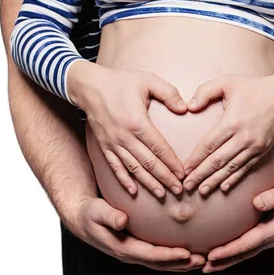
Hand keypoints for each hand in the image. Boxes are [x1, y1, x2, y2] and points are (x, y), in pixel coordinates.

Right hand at [67, 197, 205, 271]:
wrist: (83, 220)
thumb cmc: (90, 213)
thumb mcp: (95, 211)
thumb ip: (108, 216)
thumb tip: (122, 220)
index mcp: (122, 247)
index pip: (150, 254)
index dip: (168, 256)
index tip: (186, 254)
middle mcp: (130, 254)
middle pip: (159, 263)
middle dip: (181, 264)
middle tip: (202, 260)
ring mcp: (135, 253)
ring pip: (161, 263)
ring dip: (181, 264)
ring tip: (202, 260)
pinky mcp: (138, 248)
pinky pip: (159, 256)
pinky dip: (175, 258)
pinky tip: (189, 254)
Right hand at [68, 61, 186, 197]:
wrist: (89, 86)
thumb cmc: (120, 81)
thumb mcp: (147, 79)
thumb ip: (168, 92)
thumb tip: (185, 108)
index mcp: (137, 122)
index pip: (159, 148)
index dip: (172, 163)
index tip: (183, 174)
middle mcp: (124, 137)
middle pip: (148, 163)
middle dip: (165, 178)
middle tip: (179, 190)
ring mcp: (113, 143)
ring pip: (133, 169)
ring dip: (148, 183)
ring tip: (162, 194)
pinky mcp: (104, 146)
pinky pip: (115, 166)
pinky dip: (124, 180)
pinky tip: (133, 191)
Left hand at [182, 72, 273, 194]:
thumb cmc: (253, 87)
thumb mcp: (227, 82)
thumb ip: (205, 91)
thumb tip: (190, 106)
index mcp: (232, 121)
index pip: (209, 145)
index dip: (195, 159)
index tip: (184, 169)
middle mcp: (243, 137)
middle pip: (217, 161)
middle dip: (201, 175)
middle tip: (186, 186)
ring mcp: (254, 146)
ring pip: (231, 168)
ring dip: (215, 181)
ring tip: (201, 190)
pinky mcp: (262, 151)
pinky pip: (245, 168)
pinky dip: (234, 179)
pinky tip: (224, 187)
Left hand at [201, 174, 273, 272]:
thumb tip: (257, 203)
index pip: (247, 243)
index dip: (229, 250)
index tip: (212, 255)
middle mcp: (271, 237)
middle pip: (244, 254)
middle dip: (224, 262)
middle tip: (204, 268)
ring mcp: (269, 237)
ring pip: (244, 252)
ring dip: (227, 260)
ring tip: (207, 266)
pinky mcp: (265, 233)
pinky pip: (247, 246)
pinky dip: (233, 253)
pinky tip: (220, 254)